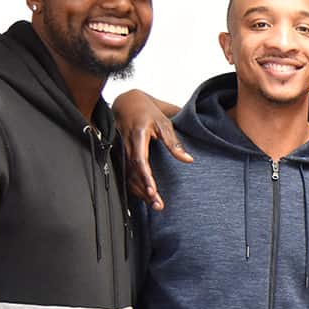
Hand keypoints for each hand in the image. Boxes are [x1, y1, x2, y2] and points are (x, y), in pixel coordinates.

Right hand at [114, 89, 190, 210]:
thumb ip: (174, 143)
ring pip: (128, 176)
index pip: (139, 161)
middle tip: (158, 205)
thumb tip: (188, 160)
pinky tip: (145, 196)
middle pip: (133, 174)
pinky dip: (134, 187)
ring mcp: (120, 151)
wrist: (128, 103)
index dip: (145, 178)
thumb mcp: (164, 124)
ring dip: (140, 192)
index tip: (152, 191)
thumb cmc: (147, 112)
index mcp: (137, 137)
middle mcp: (125, 146)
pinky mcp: (119, 156)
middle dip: (145, 191)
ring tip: (155, 205)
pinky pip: (125, 174)